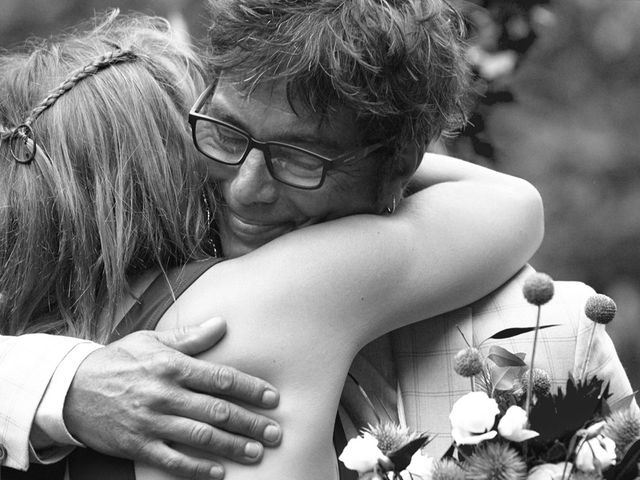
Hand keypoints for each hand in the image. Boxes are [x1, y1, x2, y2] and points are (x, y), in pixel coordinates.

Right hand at [64, 318, 280, 479]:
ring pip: (200, 436)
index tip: (272, 398)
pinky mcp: (137, 445)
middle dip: (250, 423)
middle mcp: (164, 394)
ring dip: (232, 446)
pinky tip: (219, 472)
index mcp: (171, 366)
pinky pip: (173, 460)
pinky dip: (197, 468)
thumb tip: (223, 324)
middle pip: (217, 410)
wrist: (71, 390)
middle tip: (275, 433)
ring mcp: (151, 422)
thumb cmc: (118, 361)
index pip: (220, 378)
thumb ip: (189, 337)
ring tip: (256, 452)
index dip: (250, 389)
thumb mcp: (152, 341)